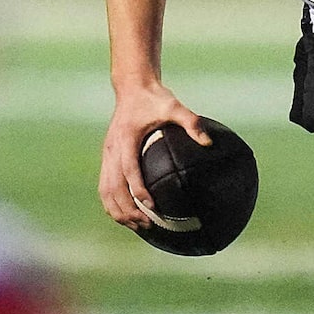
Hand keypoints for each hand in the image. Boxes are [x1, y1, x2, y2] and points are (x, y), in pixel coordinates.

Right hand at [98, 84, 210, 228]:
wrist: (132, 88)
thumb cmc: (155, 99)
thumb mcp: (175, 106)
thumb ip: (192, 122)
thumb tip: (209, 142)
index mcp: (126, 138)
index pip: (129, 170)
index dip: (138, 190)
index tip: (151, 206)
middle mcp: (112, 149)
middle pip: (113, 187)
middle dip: (127, 209)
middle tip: (147, 224)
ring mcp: (107, 154)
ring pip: (105, 191)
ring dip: (118, 211)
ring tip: (138, 226)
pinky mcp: (107, 158)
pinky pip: (105, 186)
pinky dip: (112, 203)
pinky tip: (128, 215)